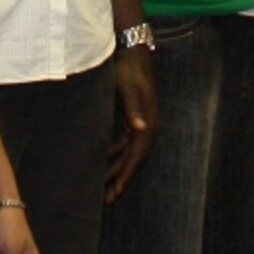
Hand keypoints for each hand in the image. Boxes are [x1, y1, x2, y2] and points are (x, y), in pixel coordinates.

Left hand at [105, 46, 155, 201]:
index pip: (137, 156)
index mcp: (148, 123)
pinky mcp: (135, 119)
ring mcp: (143, 124)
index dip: (126, 176)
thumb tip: (142, 129)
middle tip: (108, 199)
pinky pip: (126, 144)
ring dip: (118, 169)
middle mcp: (149, 127)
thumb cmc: (127, 71)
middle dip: (122, 179)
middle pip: (134, 160)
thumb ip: (132, 109)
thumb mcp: (126, 90)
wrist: (133, 53)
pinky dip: (116, 155)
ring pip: (130, 154)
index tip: (115, 192)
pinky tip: (104, 161)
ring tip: (105, 187)